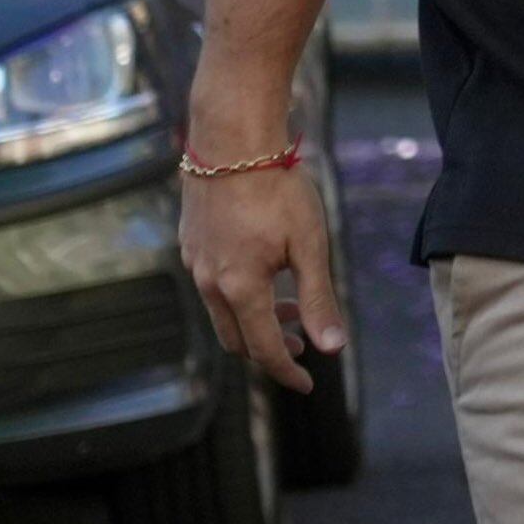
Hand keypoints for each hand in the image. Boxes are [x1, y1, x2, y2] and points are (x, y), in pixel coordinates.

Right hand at [179, 161, 341, 393]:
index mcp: (239, 288)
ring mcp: (194, 261)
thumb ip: (318, 299)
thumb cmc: (277, 188)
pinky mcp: (190, 242)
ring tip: (288, 310)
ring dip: (254, 321)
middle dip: (269, 351)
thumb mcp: (309, 246)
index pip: (263, 350)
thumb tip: (333, 348)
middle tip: (302, 347)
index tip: (308, 384)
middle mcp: (209, 281)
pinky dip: (238, 295)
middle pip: (236, 339)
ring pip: (221, 312)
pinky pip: (211, 285)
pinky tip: (262, 274)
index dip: (287, 372)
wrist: (231, 139)